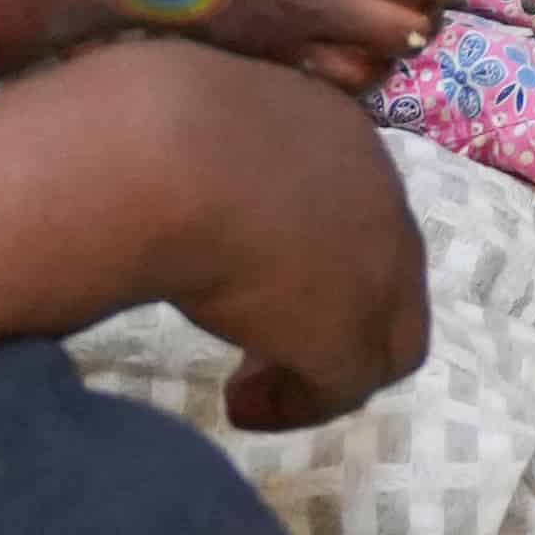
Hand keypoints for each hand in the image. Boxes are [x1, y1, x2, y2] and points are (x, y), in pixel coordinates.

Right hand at [111, 45, 435, 428]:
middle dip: (332, 306)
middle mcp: (375, 192)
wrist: (159, 158)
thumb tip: (174, 180)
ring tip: (249, 392)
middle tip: (263, 342)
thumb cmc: (149, 126)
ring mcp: (375, 265)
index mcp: (335, 131)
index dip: (315, 245)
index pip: (356, 201)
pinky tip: (238, 408)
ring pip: (381, 332)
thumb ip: (205, 155)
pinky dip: (298, 404)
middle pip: (386, 267)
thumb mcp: (188, 128)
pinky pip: (343, 384)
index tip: (256, 272)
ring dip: (319, 364)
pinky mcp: (350, 330)